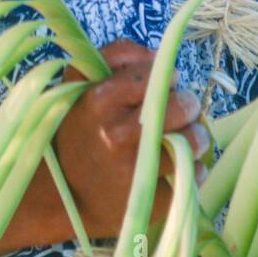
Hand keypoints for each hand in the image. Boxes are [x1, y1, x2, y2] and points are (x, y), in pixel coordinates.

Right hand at [55, 39, 209, 237]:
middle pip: (182, 106)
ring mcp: (135, 170)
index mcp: (99, 101)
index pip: (156, 76)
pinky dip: (192, 168)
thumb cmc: (78, 131)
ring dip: (195, 136)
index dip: (166, 79)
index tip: (165, 85)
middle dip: (187, 105)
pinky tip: (175, 164)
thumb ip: (115, 56)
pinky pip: (193, 174)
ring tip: (185, 137)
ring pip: (194, 140)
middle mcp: (117, 135)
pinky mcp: (151, 200)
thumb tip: (157, 55)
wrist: (61, 195)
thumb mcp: (79, 84)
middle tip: (181, 110)